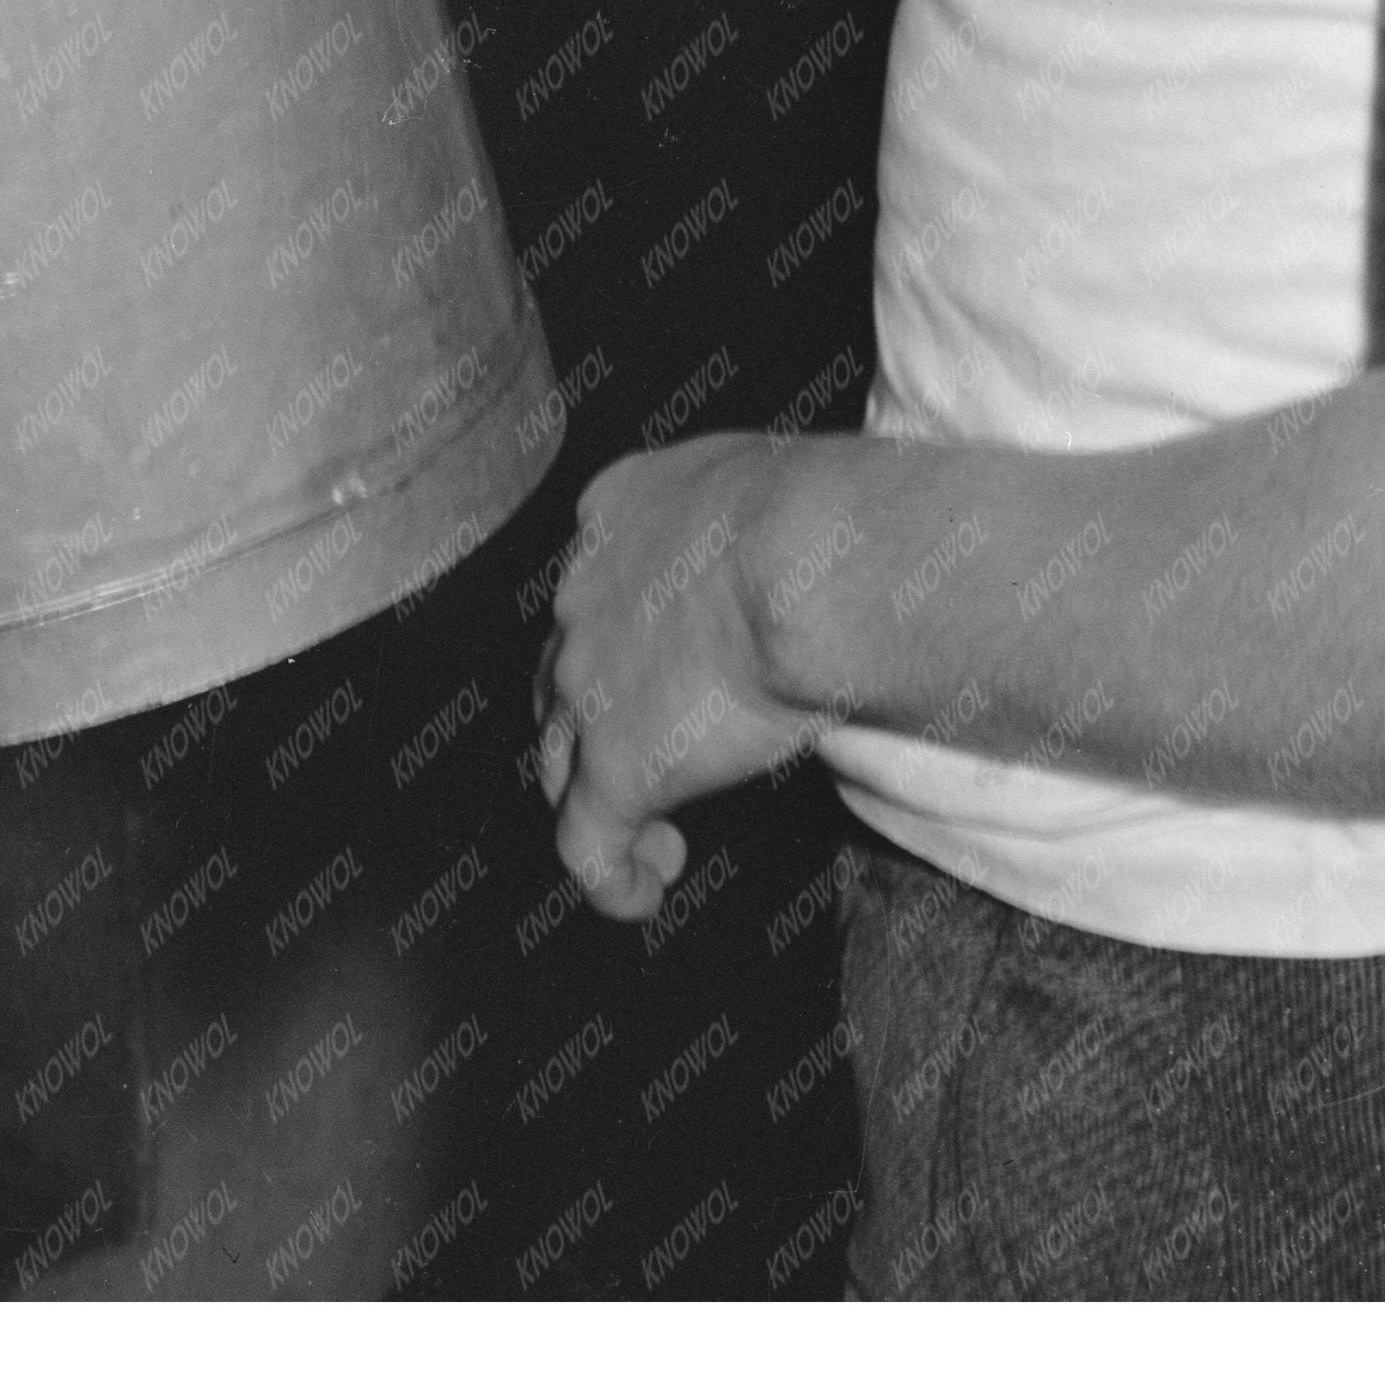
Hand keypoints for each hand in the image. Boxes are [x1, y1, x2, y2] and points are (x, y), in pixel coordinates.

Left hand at [540, 438, 823, 922]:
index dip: (623, 638)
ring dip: (596, 799)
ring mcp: (587, 686)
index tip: (670, 669)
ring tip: (657, 838)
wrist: (807, 567)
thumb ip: (754, 527)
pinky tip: (645, 893)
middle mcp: (583, 596)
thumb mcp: (769, 491)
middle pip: (562, 675)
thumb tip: (798, 563)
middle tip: (660, 750)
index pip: (596, 588)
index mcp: (619, 514)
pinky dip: (611, 878)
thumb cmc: (823, 515)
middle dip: (597, 721)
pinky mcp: (613, 767)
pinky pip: (586, 845)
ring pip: (560, 761)